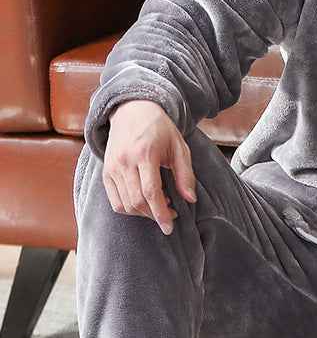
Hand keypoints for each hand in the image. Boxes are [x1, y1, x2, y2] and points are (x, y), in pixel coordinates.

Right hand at [104, 99, 197, 234]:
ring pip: (124, 204)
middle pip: (136, 201)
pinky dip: (129, 208)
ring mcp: (112, 168)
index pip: (150, 192)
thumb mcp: (180, 146)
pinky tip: (144, 203)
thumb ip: (185, 173)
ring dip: (143, 213)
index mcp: (145, 154)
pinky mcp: (106, 172)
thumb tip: (191, 199)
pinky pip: (114, 201)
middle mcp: (124, 162)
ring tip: (159, 205)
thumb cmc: (161, 129)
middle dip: (154, 214)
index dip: (161, 212)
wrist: (133, 111)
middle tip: (170, 214)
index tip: (170, 226)